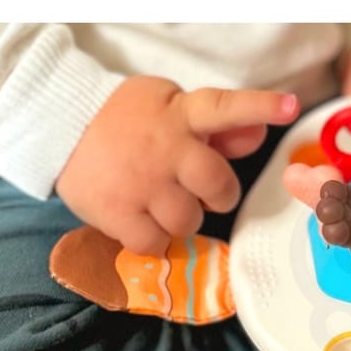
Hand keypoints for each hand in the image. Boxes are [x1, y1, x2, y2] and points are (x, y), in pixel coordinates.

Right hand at [55, 76, 299, 254]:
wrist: (60, 129)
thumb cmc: (127, 123)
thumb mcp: (170, 111)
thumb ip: (217, 128)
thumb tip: (259, 135)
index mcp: (181, 115)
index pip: (225, 107)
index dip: (259, 107)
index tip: (290, 106)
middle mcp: (165, 147)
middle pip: (219, 186)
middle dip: (218, 196)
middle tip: (198, 191)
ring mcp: (141, 183)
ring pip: (189, 222)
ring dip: (181, 219)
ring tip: (158, 202)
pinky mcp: (117, 212)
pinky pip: (156, 244)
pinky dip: (151, 238)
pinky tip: (138, 218)